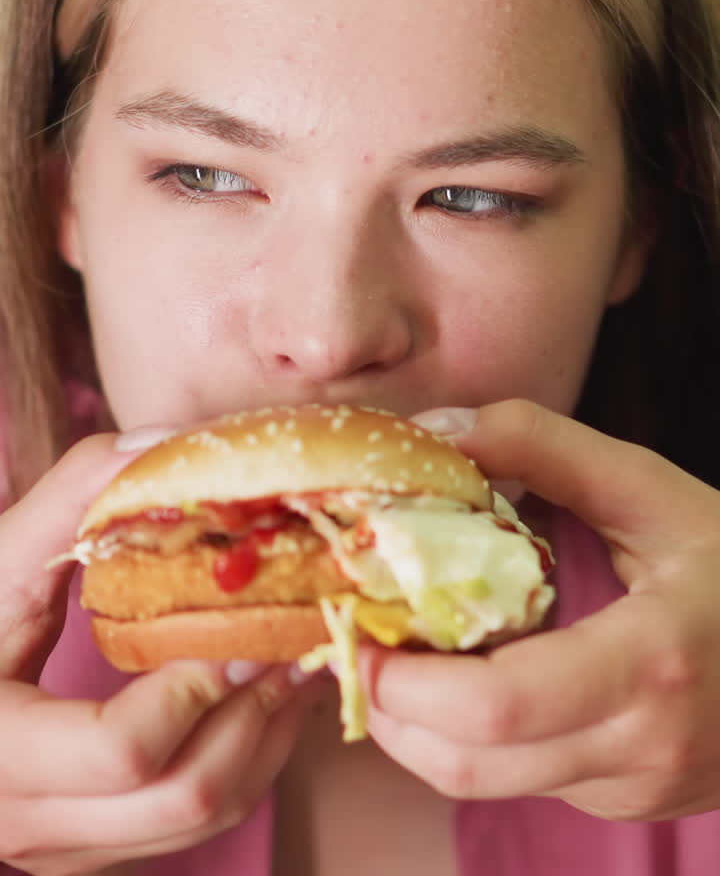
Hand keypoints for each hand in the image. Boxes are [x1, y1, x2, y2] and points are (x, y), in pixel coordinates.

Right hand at [0, 433, 311, 874]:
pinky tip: (260, 697)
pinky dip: (241, 761)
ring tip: (296, 661)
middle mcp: (28, 823)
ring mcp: (61, 848)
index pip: (125, 748)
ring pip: (201, 819)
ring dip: (265, 737)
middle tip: (297, 639)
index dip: (199, 682)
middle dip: (258, 709)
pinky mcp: (88, 850)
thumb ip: (68, 501)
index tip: (243, 624)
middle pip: (184, 794)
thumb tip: (159, 444)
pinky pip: (188, 825)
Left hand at [359, 399, 719, 821]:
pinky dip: (466, 736)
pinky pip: (519, 779)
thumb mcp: (653, 490)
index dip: (407, 680)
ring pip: (483, 783)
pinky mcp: (624, 800)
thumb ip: (545, 445)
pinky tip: (460, 675)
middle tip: (355, 638)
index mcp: (652, 661)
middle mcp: (642, 744)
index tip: (359, 627)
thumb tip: (438, 430)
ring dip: (416, 728)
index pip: (501, 704)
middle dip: (388, 707)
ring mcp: (634, 786)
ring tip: (393, 651)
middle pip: (470, 761)